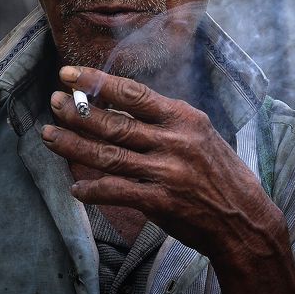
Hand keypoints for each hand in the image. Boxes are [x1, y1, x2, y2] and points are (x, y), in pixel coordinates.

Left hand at [42, 66, 283, 263]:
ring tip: (49, 136)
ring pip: (108, 156)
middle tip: (53, 103)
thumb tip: (124, 108)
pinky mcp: (161, 202)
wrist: (245, 220)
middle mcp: (174, 141)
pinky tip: (76, 188)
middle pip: (114, 124)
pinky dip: (93, 190)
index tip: (70, 73)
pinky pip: (118, 191)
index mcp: (184, 118)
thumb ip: (166, 122)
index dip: (97, 81)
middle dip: (78, 112)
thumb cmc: (222, 174)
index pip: (133, 93)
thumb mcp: (201, 135)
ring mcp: (167, 172)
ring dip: (74, 146)